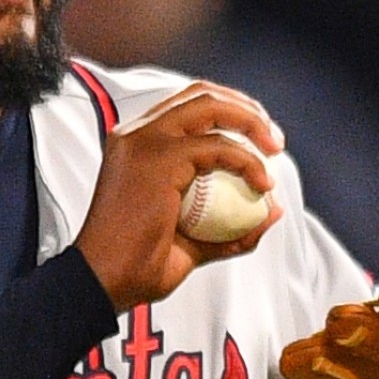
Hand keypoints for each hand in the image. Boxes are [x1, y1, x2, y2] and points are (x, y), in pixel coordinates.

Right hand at [75, 83, 284, 307]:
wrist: (104, 283)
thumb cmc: (139, 267)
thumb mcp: (193, 244)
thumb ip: (231, 228)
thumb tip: (273, 211)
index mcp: (136, 144)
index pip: (189, 106)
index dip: (231, 112)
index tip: (261, 141)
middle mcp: (136, 133)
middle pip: (202, 95)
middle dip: (247, 110)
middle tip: (274, 142)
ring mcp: (144, 141)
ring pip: (211, 107)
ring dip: (252, 123)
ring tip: (274, 151)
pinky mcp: (158, 158)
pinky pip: (217, 147)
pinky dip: (247, 161)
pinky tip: (262, 185)